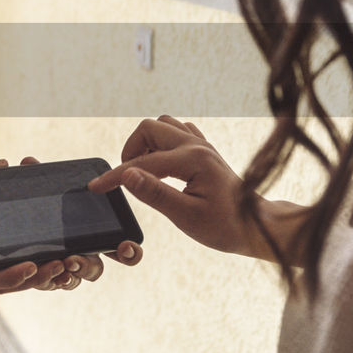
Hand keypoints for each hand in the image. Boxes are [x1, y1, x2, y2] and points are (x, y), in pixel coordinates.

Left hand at [12, 157, 142, 289]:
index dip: (129, 251)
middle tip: (74, 258)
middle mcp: (82, 252)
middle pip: (95, 268)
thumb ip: (36, 178)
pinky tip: (49, 275)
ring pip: (77, 278)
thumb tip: (28, 162)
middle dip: (89, 265)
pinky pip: (55, 284)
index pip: (119, 247)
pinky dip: (53, 281)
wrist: (4, 228)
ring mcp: (65, 266)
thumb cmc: (31, 207)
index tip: (126, 245)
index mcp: (90, 232)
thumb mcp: (35, 191)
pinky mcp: (45, 275)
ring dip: (72, 273)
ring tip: (61, 262)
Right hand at [85, 116, 304, 261]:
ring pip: (163, 126)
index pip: (141, 163)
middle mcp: (197, 145)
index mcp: (192, 160)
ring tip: (144, 171)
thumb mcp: (186, 216)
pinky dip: (162, 144)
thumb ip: (154, 193)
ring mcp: (202, 145)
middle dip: (131, 150)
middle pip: (149, 128)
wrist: (257, 226)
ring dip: (146, 144)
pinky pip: (177, 133)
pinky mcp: (205, 150)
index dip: (114, 176)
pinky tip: (162, 165)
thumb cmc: (226, 226)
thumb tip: (126, 175)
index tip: (95, 187)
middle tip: (128, 178)